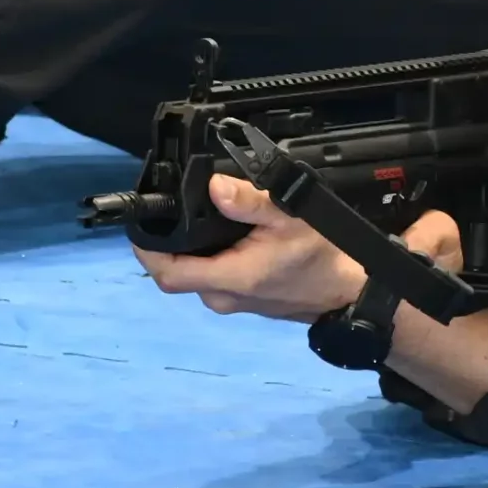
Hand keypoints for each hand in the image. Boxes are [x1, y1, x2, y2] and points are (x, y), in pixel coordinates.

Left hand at [134, 173, 463, 323]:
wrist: (349, 291)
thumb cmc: (322, 255)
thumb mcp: (289, 218)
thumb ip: (249, 202)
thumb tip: (214, 186)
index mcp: (229, 278)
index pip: (166, 273)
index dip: (144, 249)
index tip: (138, 222)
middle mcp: (222, 295)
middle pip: (174, 272)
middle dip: (165, 242)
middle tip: (166, 208)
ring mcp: (231, 300)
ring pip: (193, 273)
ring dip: (187, 248)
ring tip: (190, 214)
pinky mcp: (241, 297)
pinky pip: (211, 276)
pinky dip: (206, 255)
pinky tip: (216, 232)